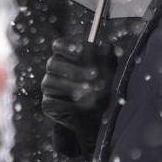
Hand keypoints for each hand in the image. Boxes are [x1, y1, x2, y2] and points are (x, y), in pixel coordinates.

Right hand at [41, 36, 114, 150]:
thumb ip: (110, 59)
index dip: (66, 46)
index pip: (58, 45)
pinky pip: (52, 102)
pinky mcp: (48, 104)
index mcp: (65, 57)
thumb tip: (114, 49)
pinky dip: (67, 104)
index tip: (79, 49)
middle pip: (53, 62)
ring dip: (72, 85)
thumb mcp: (109, 72)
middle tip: (94, 73)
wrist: (96, 116)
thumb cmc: (101, 88)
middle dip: (74, 68)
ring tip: (89, 90)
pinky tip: (80, 106)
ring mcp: (48, 87)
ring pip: (51, 82)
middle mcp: (54, 70)